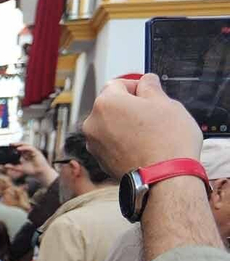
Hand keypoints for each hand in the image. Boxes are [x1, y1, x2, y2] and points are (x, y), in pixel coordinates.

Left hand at [10, 143, 56, 185]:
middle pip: (23, 145)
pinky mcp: (37, 152)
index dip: (14, 147)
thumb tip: (5, 165)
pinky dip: (24, 148)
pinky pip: (30, 148)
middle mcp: (29, 152)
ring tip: (13, 144)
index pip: (20, 148)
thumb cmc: (32, 170)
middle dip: (16, 144)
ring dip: (20, 144)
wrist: (40, 173)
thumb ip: (13, 167)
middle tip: (10, 144)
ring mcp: (33, 151)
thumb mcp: (20, 168)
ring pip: (26, 145)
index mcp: (25, 154)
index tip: (8, 147)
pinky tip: (19, 149)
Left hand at [83, 73, 201, 176]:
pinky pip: (111, 144)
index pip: (118, 83)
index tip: (150, 93)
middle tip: (154, 115)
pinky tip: (143, 147)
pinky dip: (123, 142)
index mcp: (106, 103)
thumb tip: (146, 81)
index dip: (137, 86)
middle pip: (112, 106)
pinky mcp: (99, 161)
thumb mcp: (167, 103)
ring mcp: (94, 144)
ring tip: (149, 134)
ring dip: (126, 126)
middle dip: (131, 107)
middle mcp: (92, 123)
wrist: (164, 179)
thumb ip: (151, 87)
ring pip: (111, 126)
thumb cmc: (168, 142)